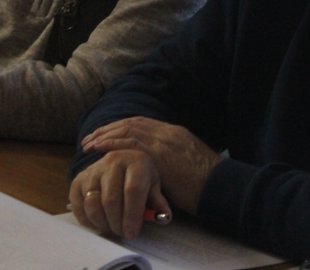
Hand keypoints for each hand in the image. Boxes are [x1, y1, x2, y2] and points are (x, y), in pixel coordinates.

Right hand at [70, 149, 169, 238]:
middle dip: (117, 222)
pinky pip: (78, 204)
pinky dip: (86, 219)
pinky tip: (98, 223)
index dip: (132, 215)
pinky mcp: (79, 178)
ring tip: (112, 227)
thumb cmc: (140, 176)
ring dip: (102, 222)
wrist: (121, 163)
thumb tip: (164, 217)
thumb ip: (158, 202)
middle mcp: (113, 160)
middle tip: (122, 233)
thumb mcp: (153, 185)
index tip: (132, 233)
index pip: (133, 190)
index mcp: (136, 160)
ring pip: (93, 203)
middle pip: (111, 199)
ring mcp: (93, 169)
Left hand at [82, 116, 222, 214]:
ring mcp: (164, 142)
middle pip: (132, 124)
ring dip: (106, 136)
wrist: (219, 186)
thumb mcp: (187, 163)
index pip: (142, 123)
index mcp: (175, 133)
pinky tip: (100, 148)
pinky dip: (113, 144)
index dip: (121, 127)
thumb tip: (153, 168)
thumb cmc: (206, 182)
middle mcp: (168, 133)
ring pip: (128, 131)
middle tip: (91, 137)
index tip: (106, 132)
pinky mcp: (160, 155)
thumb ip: (170, 159)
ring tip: (89, 143)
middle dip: (109, 129)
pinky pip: (131, 145)